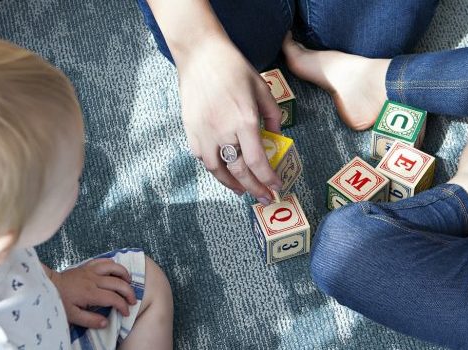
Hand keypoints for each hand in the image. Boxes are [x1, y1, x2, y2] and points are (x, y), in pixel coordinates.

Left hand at [46, 260, 136, 328]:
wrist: (48, 285)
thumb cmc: (60, 301)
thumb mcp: (72, 316)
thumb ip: (90, 320)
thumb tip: (106, 322)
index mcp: (90, 293)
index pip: (113, 299)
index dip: (123, 306)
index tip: (126, 312)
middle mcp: (93, 280)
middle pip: (118, 283)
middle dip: (129, 292)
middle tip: (132, 301)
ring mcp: (91, 271)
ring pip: (114, 267)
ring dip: (125, 274)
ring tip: (129, 282)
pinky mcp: (87, 265)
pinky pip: (104, 260)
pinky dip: (113, 264)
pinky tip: (116, 271)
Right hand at [177, 38, 282, 203]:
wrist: (200, 55)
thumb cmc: (233, 68)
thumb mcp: (262, 88)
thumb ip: (273, 116)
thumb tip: (277, 137)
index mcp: (244, 120)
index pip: (258, 162)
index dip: (268, 179)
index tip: (276, 187)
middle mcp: (223, 131)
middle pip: (240, 172)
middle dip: (255, 189)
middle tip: (265, 198)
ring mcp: (204, 133)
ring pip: (218, 171)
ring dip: (233, 185)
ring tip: (244, 190)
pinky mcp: (191, 131)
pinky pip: (203, 159)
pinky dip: (215, 169)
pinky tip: (225, 171)